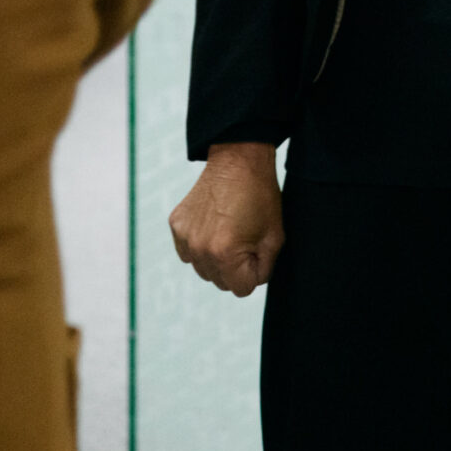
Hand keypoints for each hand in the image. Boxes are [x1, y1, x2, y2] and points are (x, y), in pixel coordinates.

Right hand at [168, 142, 283, 296]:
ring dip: (216, 259)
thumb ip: (264, 269)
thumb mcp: (274, 237)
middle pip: (220, 282)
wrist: (238, 161)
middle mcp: (199, 249)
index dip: (254, 272)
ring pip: (203, 269)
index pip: (242, 289)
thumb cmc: (261, 197)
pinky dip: (200, 246)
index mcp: (225, 254)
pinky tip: (213, 226)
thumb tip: (250, 282)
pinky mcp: (176, 226)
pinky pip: (188, 252)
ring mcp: (184, 238)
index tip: (256, 250)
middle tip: (245, 238)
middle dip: (235, 268)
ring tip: (229, 232)